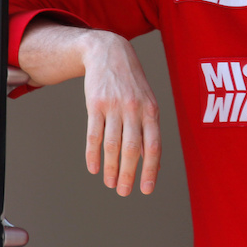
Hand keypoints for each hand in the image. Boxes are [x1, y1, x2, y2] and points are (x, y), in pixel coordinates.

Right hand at [80, 32, 160, 195]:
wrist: (109, 53)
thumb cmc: (132, 83)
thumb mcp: (147, 100)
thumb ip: (148, 128)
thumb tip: (150, 160)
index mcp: (151, 110)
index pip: (154, 145)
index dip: (151, 169)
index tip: (146, 189)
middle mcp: (134, 109)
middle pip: (132, 148)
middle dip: (129, 174)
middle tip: (125, 192)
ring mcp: (114, 107)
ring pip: (112, 144)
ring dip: (111, 167)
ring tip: (111, 184)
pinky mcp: (95, 105)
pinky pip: (93, 134)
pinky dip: (93, 154)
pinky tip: (94, 168)